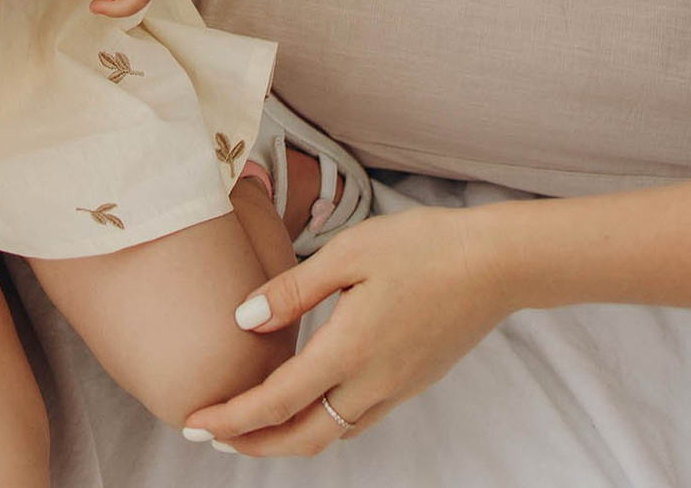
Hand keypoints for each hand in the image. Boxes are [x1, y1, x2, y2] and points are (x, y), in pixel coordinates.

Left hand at [182, 207, 516, 456]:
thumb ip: (292, 291)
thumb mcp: (349, 253)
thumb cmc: (423, 246)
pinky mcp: (413, 383)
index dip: (229, 419)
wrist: (498, 263)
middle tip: (210, 437)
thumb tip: (243, 321)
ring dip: (286, 437)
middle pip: (301, 437)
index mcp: (349, 350)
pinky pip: (359, 420)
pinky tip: (310, 403)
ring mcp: (397, 388)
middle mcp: (372, 383)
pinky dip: (323, 423)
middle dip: (251, 444)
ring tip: (250, 424)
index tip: (192, 424)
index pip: (275, 402)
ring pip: (332, 433)